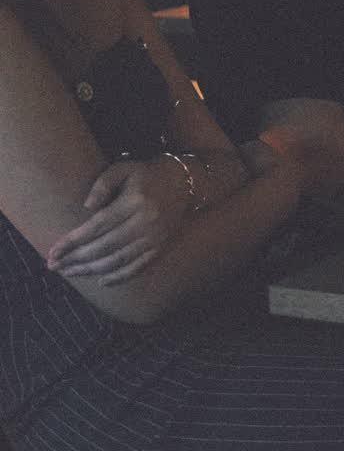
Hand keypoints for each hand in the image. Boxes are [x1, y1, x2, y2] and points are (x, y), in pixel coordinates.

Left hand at [46, 157, 192, 284]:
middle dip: (76, 259)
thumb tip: (86, 208)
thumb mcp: (122, 169)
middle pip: (104, 247)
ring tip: (70, 273)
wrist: (183, 182)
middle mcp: (146, 222)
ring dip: (91, 270)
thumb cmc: (146, 174)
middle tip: (54, 266)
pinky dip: (119, 277)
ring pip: (118, 260)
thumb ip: (102, 185)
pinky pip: (139, 267)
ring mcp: (156, 237)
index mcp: (134, 202)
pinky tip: (101, 281)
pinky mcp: (162, 247)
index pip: (97, 226)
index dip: (72, 241)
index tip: (53, 251)